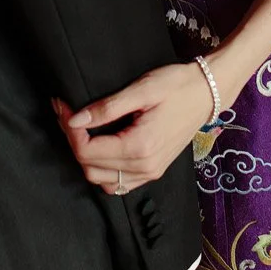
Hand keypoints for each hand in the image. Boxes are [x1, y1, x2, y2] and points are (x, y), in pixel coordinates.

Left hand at [54, 58, 238, 193]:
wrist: (207, 93)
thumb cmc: (176, 85)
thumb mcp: (141, 90)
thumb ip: (107, 108)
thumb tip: (75, 120)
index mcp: (140, 148)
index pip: (87, 152)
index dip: (69, 131)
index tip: (63, 107)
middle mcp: (144, 168)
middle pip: (90, 168)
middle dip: (73, 142)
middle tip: (67, 113)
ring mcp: (150, 173)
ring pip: (101, 180)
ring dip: (85, 157)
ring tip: (80, 127)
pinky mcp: (153, 171)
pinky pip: (118, 183)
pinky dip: (102, 169)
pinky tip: (99, 144)